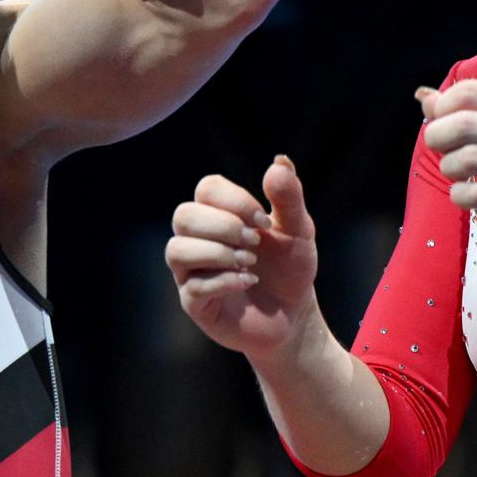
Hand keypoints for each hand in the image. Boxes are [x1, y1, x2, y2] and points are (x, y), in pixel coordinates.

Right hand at [166, 156, 320, 360]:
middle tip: (255, 243)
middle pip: (184, 216)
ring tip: (250, 263)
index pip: (207, 189)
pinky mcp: (195, 304)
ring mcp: (191, 272)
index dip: (235, 200)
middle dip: (224, 226)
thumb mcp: (298, 230)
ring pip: (178, 250)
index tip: (264, 220)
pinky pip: (194, 286)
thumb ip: (289, 197)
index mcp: (217, 214)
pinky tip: (249, 281)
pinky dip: (225, 280)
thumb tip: (280, 161)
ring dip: (219, 253)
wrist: (294, 315)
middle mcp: (197, 240)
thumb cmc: (289, 267)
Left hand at [417, 80, 476, 253]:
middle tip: (442, 152)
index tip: (442, 125)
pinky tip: (466, 197)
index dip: (441, 108)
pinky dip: (459, 196)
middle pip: (461, 123)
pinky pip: (476, 195)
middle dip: (436, 138)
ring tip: (456, 175)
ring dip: (448, 168)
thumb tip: (424, 97)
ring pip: (466, 158)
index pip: (467, 91)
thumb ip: (473, 113)